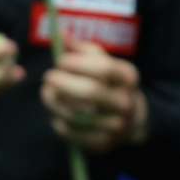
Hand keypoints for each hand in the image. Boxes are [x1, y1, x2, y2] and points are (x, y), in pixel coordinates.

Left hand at [41, 38, 148, 153]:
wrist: (132, 120)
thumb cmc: (111, 84)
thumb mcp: (105, 63)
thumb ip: (83, 49)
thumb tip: (60, 35)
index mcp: (129, 77)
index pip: (103, 68)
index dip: (77, 63)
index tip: (60, 61)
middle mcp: (126, 102)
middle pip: (91, 92)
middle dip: (64, 83)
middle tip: (48, 77)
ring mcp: (116, 125)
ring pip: (78, 114)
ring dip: (56, 103)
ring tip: (47, 94)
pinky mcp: (103, 144)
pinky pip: (74, 134)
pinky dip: (59, 123)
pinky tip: (56, 113)